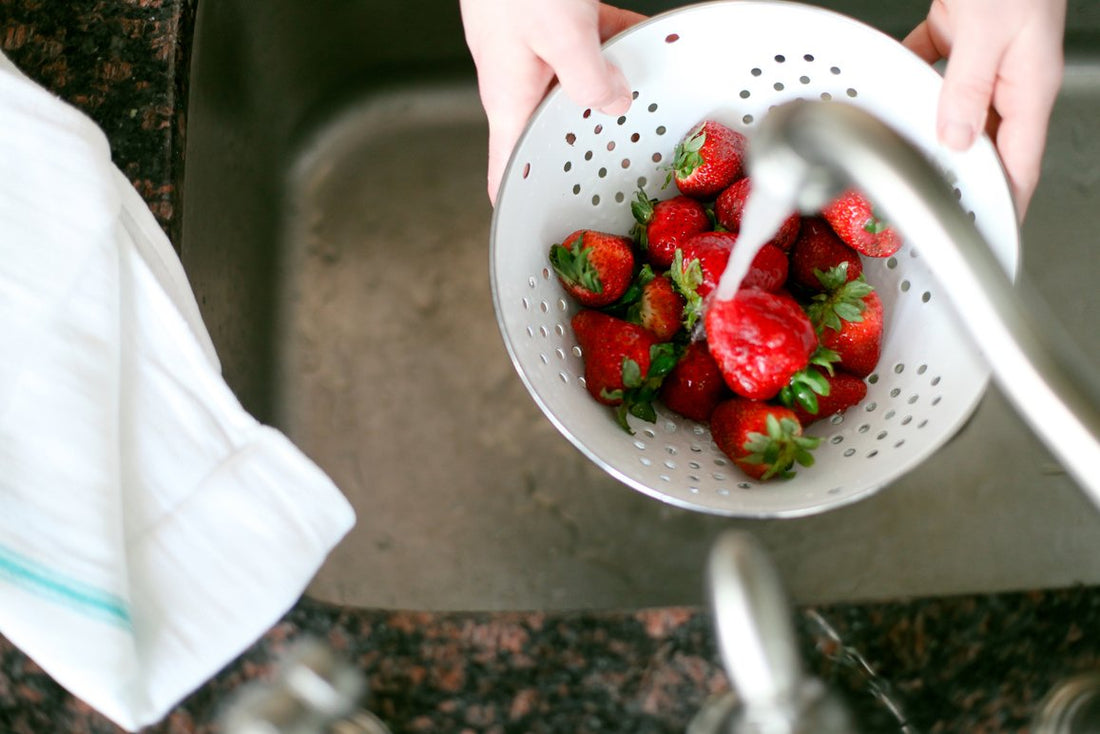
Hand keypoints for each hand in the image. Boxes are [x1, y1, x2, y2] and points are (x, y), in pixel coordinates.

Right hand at [459, 0, 646, 203]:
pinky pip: (583, 45)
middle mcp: (518, 82)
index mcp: (510, 101)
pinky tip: (640, 41)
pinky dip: (612, 45)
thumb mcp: (561, 35)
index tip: (555, 223)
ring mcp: (531, 53)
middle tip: (633, 156)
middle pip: (556, 129)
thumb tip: (615, 104)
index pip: (507, 172)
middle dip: (593, 141)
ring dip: (611, 87)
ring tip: (650, 94)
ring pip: (576, 85)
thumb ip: (591, 79)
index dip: (525, 204)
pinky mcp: (544, 21)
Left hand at [903, 0, 1065, 218]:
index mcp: (1028, 86)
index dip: (1003, 206)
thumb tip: (952, 139)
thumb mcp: (991, 30)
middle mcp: (1009, 75)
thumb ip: (968, 87)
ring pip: (953, 106)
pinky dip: (907, 73)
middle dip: (954, 173)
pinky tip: (886, 82)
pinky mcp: (960, 27)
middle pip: (981, 142)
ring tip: (898, 151)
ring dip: (926, 127)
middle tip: (923, 200)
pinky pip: (930, 62)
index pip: (1019, 166)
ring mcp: (984, 53)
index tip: (985, 237)